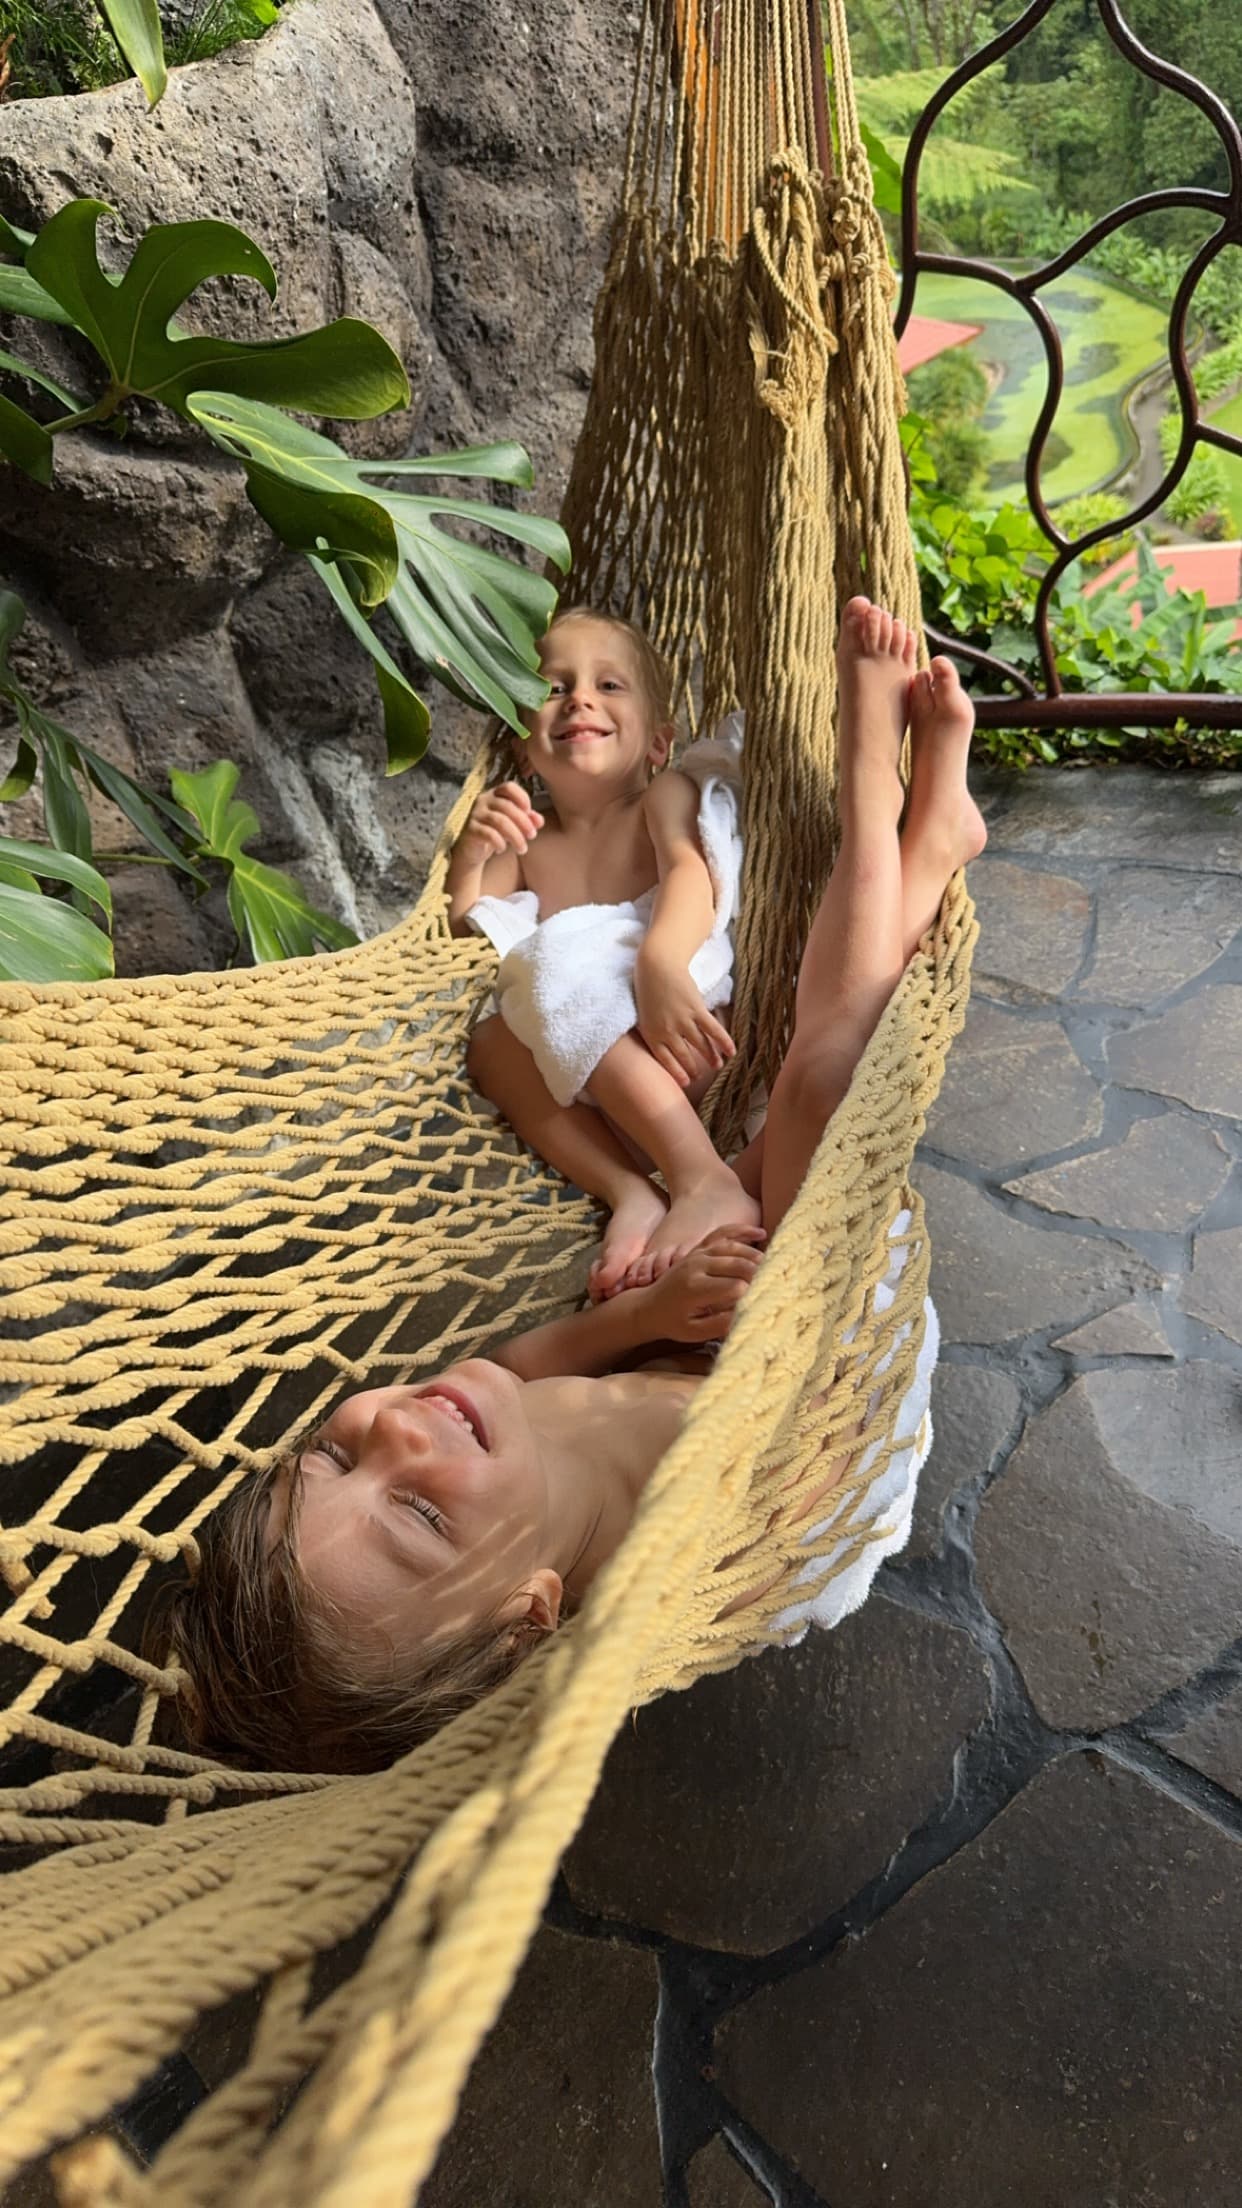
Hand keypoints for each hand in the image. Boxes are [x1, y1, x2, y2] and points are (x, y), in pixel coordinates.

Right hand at [457, 781, 543, 867]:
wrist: (470, 850)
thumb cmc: (493, 832)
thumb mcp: (512, 825)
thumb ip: (526, 820)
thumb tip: (539, 821)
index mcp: (494, 795)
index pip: (508, 787)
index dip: (522, 797)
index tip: (529, 812)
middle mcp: (483, 801)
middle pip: (507, 806)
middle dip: (524, 822)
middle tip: (532, 836)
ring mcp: (474, 814)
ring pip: (500, 821)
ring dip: (516, 837)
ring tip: (522, 849)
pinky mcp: (469, 830)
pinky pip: (489, 834)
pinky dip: (499, 842)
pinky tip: (502, 849)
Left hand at [635, 953, 735, 1087]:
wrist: (657, 965)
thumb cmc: (647, 988)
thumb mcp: (644, 1014)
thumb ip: (654, 1030)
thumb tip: (667, 1044)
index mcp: (651, 1034)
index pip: (666, 1060)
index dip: (677, 1072)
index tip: (686, 1083)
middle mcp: (667, 1031)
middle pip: (684, 1055)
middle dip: (693, 1068)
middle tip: (700, 1077)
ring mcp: (683, 1021)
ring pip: (701, 1045)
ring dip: (711, 1057)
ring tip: (718, 1065)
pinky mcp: (696, 1010)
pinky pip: (713, 1030)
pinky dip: (724, 1041)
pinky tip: (732, 1051)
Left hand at [639, 1227, 765, 1341]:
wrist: (649, 1306)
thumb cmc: (673, 1322)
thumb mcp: (694, 1332)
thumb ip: (719, 1324)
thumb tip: (745, 1315)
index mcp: (695, 1287)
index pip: (734, 1287)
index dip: (752, 1295)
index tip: (764, 1303)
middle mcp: (697, 1265)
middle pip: (738, 1264)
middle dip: (760, 1274)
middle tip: (780, 1284)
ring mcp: (698, 1253)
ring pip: (733, 1248)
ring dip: (756, 1256)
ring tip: (775, 1268)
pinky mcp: (700, 1249)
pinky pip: (722, 1234)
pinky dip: (742, 1232)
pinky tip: (760, 1234)